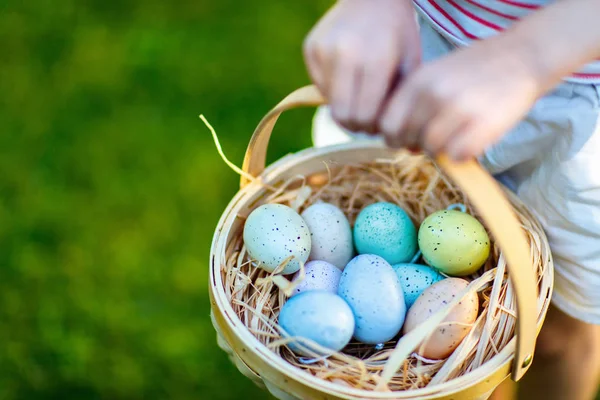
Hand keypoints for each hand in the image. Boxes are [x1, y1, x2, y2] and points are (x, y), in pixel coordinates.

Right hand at [303, 0, 419, 132]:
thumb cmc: (397, 33)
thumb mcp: (410, 64)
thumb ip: (399, 102)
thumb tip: (392, 139)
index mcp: (376, 59)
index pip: (364, 116)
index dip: (372, 128)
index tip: (378, 124)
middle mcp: (345, 53)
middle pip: (342, 115)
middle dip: (355, 124)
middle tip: (366, 119)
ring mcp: (324, 49)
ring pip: (329, 103)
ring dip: (344, 105)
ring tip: (359, 92)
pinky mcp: (310, 48)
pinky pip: (319, 86)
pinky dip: (333, 88)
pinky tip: (347, 74)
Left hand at [379, 37, 541, 159]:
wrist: (521, 57)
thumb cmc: (473, 71)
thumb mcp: (433, 75)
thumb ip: (411, 101)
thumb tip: (395, 139)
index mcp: (417, 81)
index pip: (386, 124)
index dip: (395, 136)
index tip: (408, 137)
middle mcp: (433, 94)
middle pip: (406, 140)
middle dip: (416, 145)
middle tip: (435, 139)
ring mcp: (458, 109)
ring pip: (431, 149)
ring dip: (441, 150)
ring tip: (455, 137)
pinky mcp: (483, 125)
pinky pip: (457, 156)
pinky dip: (462, 155)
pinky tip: (470, 141)